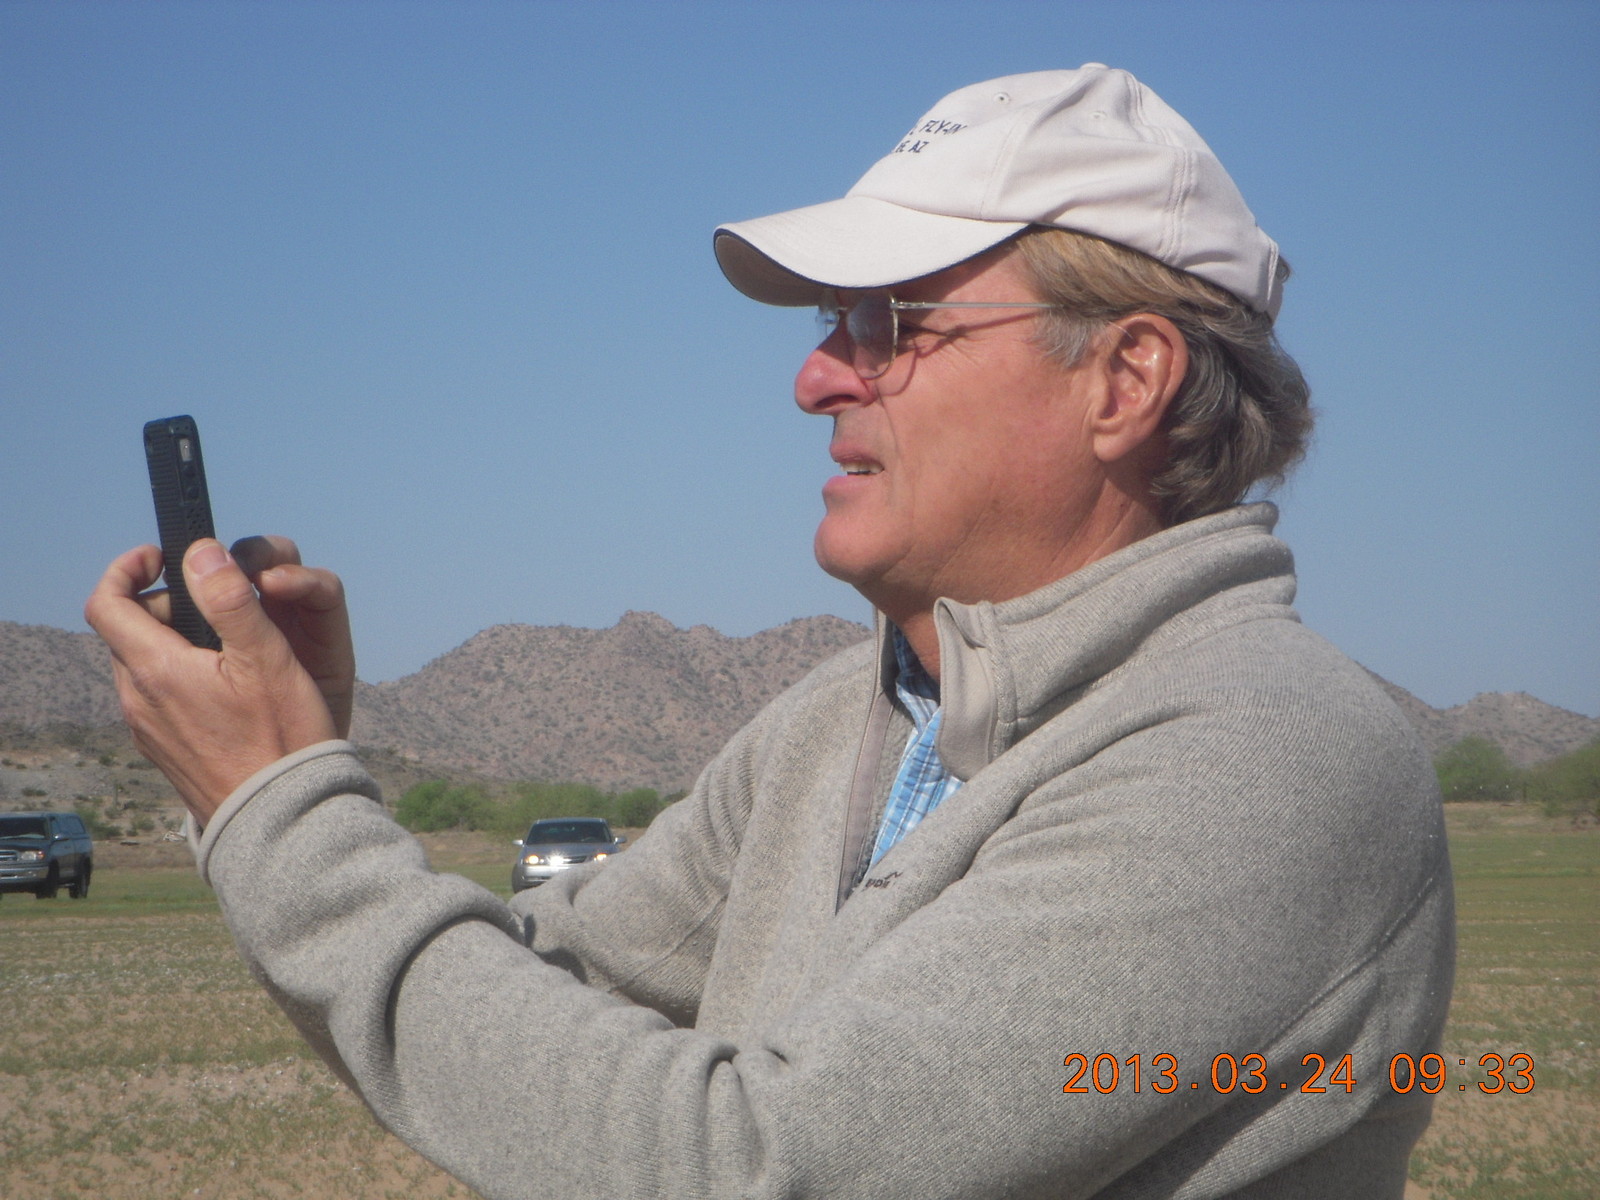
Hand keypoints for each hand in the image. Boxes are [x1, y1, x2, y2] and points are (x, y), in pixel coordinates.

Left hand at [85, 540, 343, 824]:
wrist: (278, 819)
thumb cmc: (280, 739)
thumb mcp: (266, 659)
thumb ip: (231, 599)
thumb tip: (202, 551)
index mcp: (155, 669)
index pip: (108, 601)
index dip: (128, 568)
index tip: (163, 557)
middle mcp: (138, 699)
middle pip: (129, 630)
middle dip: (165, 604)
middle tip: (216, 602)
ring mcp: (148, 729)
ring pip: (144, 664)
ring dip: (174, 641)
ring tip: (228, 645)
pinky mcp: (164, 750)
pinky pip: (158, 697)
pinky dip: (180, 676)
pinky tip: (226, 689)